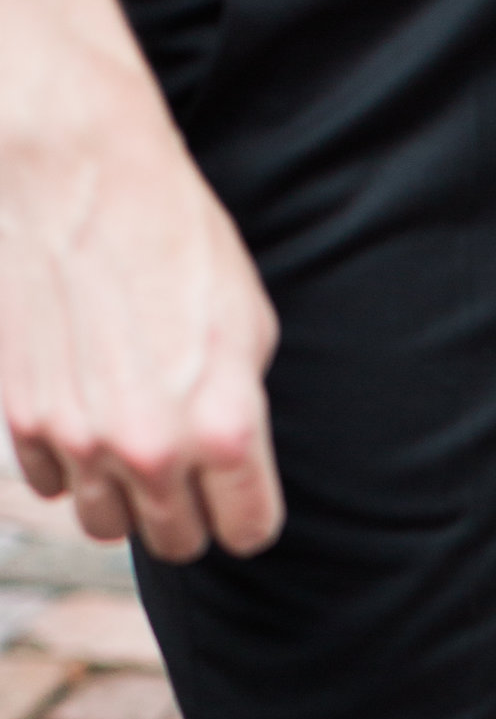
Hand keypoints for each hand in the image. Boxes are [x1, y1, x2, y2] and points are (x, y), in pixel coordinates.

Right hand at [0, 0, 282, 562]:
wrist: (77, 175)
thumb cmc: (176, 238)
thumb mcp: (247, 326)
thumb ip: (240, 410)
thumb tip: (228, 463)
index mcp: (225, 431)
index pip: (249, 531)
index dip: (248, 513)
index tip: (240, 495)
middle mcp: (152, 450)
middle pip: (177, 542)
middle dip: (189, 512)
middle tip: (188, 472)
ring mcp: (80, 440)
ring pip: (108, 526)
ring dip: (125, 498)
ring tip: (132, 446)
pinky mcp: (23, 420)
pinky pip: (51, 483)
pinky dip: (69, 463)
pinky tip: (83, 413)